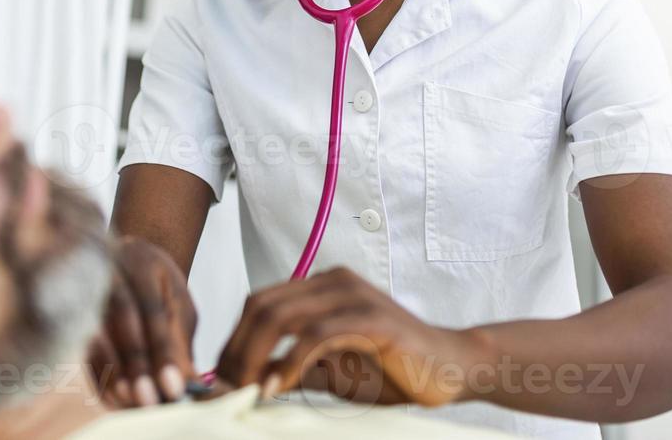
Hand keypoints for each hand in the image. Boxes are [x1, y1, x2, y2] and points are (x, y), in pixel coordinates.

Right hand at [86, 235, 198, 406]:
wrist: (125, 260)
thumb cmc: (157, 286)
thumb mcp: (177, 305)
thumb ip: (180, 341)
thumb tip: (190, 385)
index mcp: (140, 259)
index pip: (152, 309)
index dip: (163, 352)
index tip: (175, 389)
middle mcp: (107, 267)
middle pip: (121, 319)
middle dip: (137, 365)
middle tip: (151, 402)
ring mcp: (83, 285)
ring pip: (97, 332)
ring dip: (114, 374)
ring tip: (132, 403)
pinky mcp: (70, 310)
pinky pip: (83, 346)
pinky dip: (98, 375)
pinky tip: (113, 399)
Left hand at [212, 266, 489, 406]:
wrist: (453, 369)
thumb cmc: (395, 371)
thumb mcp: (334, 372)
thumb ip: (296, 371)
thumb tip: (250, 383)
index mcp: (322, 288)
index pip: (260, 303)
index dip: (233, 339)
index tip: (218, 377)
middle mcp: (334, 282)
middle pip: (262, 305)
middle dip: (236, 349)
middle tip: (224, 387)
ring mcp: (353, 296)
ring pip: (282, 315)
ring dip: (254, 356)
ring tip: (244, 389)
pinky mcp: (372, 319)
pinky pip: (317, 335)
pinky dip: (290, 361)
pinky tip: (276, 387)